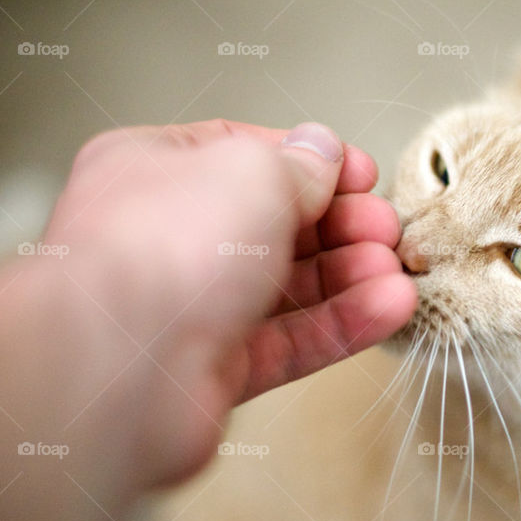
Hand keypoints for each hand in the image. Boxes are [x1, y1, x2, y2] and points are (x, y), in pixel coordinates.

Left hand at [42, 119, 415, 483]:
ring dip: (348, 278)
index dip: (312, 162)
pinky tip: (388, 310)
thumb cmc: (167, 245)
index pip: (246, 153)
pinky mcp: (211, 369)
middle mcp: (168, 235)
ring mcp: (189, 305)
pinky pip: (286, 341)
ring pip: (285, 288)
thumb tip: (324, 151)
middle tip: (387, 229)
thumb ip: (299, 163)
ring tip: (398, 274)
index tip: (364, 175)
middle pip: (274, 224)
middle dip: (340, 225)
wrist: (121, 364)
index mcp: (156, 168)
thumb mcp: (252, 171)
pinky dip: (338, 326)